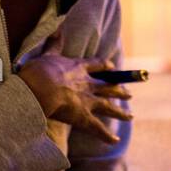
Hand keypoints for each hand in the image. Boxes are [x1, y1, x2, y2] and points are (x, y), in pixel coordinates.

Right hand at [17, 35, 133, 144]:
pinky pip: (98, 128)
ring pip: (108, 107)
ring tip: (130, 116)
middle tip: (129, 94)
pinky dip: (106, 136)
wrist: (40, 88)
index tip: (112, 68)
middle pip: (108, 87)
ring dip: (120, 112)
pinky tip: (115, 141)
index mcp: (79, 68)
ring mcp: (88, 101)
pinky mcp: (84, 118)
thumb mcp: (47, 54)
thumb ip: (54, 43)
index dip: (106, 67)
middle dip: (119, 91)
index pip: (97, 66)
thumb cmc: (40, 71)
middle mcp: (88, 84)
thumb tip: (58, 29)